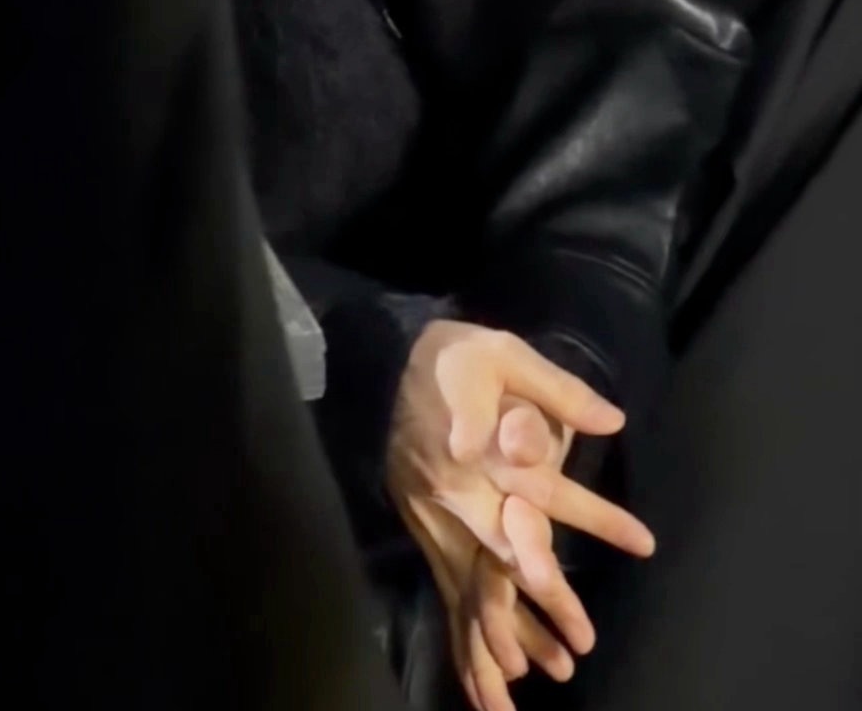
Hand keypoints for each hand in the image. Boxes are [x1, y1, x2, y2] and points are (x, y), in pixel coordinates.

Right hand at [385, 322, 653, 701]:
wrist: (382, 363)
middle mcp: (453, 491)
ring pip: (470, 582)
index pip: (543, 492)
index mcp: (477, 448)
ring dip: (504, 631)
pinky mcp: (420, 527)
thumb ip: (558, 390)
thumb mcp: (505, 354)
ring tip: (547, 670)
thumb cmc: (453, 358)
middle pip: (501, 554)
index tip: (640, 543)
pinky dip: (467, 630)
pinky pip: (447, 586)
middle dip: (542, 601)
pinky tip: (491, 669)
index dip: (591, 521)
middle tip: (580, 645)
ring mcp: (431, 515)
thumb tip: (612, 421)